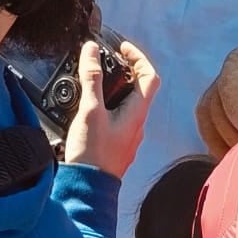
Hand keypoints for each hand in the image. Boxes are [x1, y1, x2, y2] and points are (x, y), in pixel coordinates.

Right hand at [64, 38, 159, 180]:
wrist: (88, 189)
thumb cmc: (93, 153)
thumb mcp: (90, 110)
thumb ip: (92, 79)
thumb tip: (91, 50)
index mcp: (137, 112)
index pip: (150, 76)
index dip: (138, 57)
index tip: (121, 48)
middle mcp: (137, 124)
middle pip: (138, 88)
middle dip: (123, 70)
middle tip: (103, 61)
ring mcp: (128, 135)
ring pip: (127, 103)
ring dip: (113, 88)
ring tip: (93, 81)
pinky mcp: (116, 144)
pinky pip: (117, 116)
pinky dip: (107, 104)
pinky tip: (89, 106)